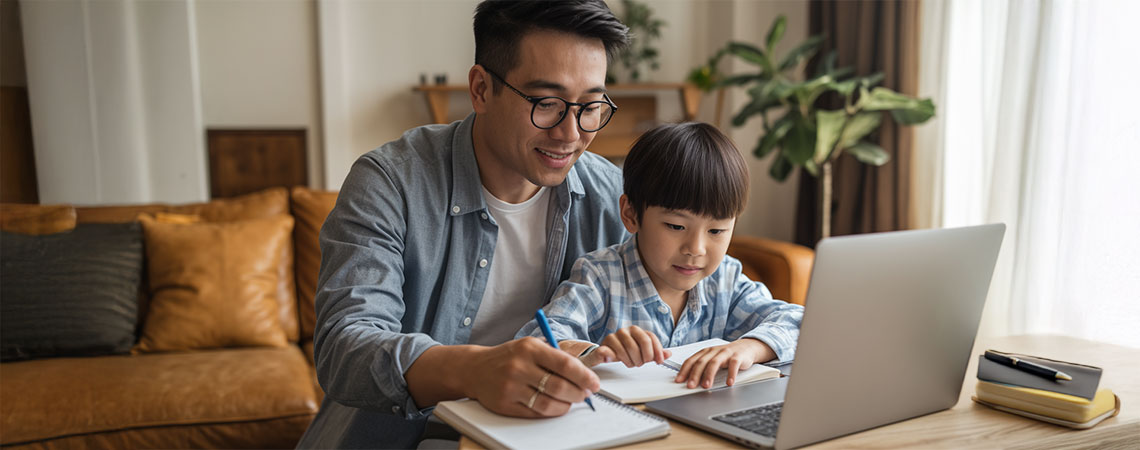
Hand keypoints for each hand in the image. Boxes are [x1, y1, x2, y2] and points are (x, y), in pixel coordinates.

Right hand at [460, 337, 599, 417]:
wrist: (475, 368)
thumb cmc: (509, 356)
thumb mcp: (530, 347)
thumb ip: (554, 357)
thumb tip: (584, 375)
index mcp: (529, 348)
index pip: (565, 364)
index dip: (584, 376)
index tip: (594, 383)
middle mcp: (519, 367)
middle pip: (559, 386)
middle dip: (579, 393)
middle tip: (585, 394)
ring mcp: (510, 387)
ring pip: (548, 404)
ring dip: (566, 405)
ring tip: (571, 401)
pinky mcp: (504, 404)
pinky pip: (534, 413)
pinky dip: (550, 412)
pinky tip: (555, 407)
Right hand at [597, 326, 671, 367]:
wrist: (605, 352)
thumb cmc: (625, 351)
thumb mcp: (641, 352)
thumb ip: (655, 352)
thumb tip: (668, 354)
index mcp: (636, 330)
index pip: (650, 338)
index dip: (657, 351)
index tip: (659, 361)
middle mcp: (625, 331)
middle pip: (642, 342)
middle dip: (645, 357)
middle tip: (641, 363)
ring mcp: (613, 337)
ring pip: (629, 349)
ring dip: (632, 361)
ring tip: (631, 363)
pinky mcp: (603, 345)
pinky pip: (608, 350)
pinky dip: (610, 355)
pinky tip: (612, 358)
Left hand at [674, 338, 774, 387]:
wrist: (746, 347)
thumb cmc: (727, 355)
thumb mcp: (712, 359)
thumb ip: (702, 367)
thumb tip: (689, 380)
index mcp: (705, 352)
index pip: (691, 360)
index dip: (684, 370)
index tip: (679, 381)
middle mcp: (714, 351)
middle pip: (701, 362)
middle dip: (694, 374)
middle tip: (690, 386)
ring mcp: (726, 353)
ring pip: (715, 363)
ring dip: (709, 375)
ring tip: (706, 386)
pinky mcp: (738, 356)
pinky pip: (733, 364)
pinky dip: (731, 374)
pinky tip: (729, 383)